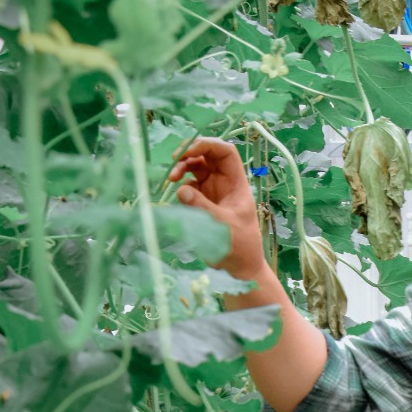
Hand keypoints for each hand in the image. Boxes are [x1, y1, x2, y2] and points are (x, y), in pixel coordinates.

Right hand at [168, 138, 264, 277]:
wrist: (240, 267)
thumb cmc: (240, 245)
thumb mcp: (223, 225)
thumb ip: (202, 207)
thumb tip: (181, 189)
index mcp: (236, 183)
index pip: (226, 153)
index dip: (208, 145)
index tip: (188, 150)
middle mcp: (224, 183)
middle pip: (207, 156)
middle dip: (189, 154)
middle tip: (173, 160)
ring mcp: (213, 192)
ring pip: (195, 169)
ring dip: (182, 168)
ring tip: (171, 178)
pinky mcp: (202, 203)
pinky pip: (189, 187)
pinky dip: (180, 186)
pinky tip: (176, 195)